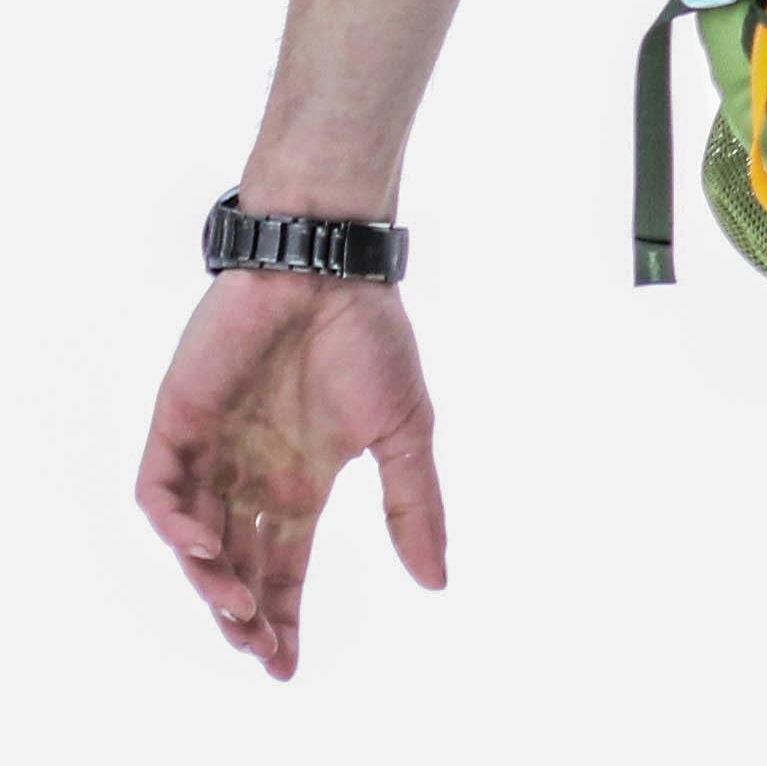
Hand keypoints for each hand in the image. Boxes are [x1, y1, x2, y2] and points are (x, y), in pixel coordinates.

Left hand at [135, 272, 447, 679]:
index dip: (283, 619)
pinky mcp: (176, 425)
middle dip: (244, 618)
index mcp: (300, 482)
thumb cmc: (372, 339)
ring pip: (192, 543)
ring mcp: (209, 453)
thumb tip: (436, 582)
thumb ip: (413, 505)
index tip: (288, 668)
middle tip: (261, 654)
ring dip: (209, 583)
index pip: (282, 569)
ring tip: (239, 609)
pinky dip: (174, 527)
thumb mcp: (405, 433)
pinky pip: (158, 493)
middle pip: (234, 568)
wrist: (330, 270)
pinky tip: (205, 546)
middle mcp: (249, 477)